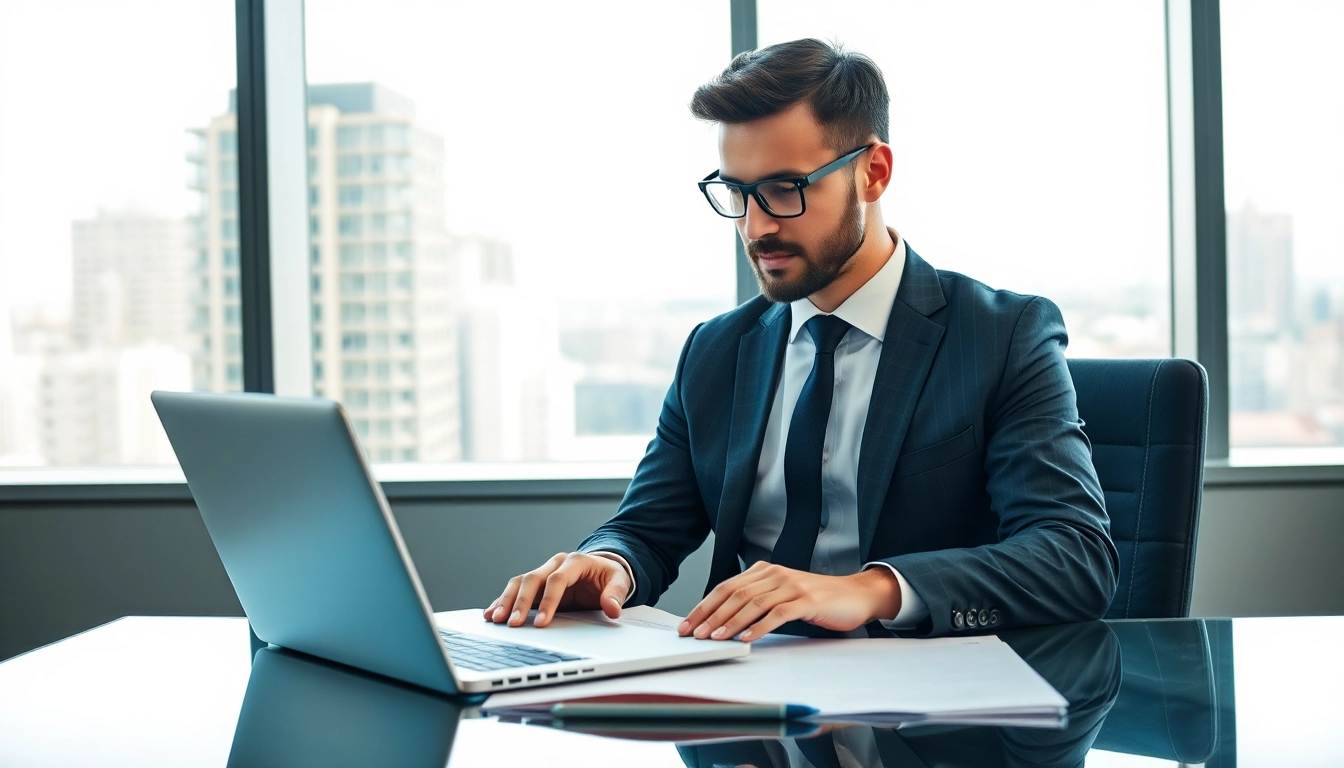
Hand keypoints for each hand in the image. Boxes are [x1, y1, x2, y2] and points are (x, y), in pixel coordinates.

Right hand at [483, 552, 632, 628]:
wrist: (602, 569)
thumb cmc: (609, 576)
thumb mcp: (620, 582)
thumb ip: (616, 595)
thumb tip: (612, 609)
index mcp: (575, 561)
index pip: (557, 579)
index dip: (549, 601)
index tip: (543, 622)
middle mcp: (555, 564)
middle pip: (533, 579)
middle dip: (521, 603)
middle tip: (512, 623)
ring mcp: (544, 572)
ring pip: (520, 583)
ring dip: (506, 600)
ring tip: (496, 619)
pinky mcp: (537, 584)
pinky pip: (516, 589)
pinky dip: (503, 600)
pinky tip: (491, 612)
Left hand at [678, 562, 900, 641]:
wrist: (855, 595)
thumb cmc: (817, 599)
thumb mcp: (782, 596)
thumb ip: (757, 602)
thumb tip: (723, 622)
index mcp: (765, 571)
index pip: (726, 587)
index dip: (704, 606)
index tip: (688, 624)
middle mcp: (775, 575)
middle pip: (734, 594)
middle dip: (710, 615)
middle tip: (694, 633)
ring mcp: (791, 586)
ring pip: (753, 603)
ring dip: (730, 622)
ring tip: (715, 638)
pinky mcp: (807, 600)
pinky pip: (778, 614)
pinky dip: (759, 627)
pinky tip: (747, 638)